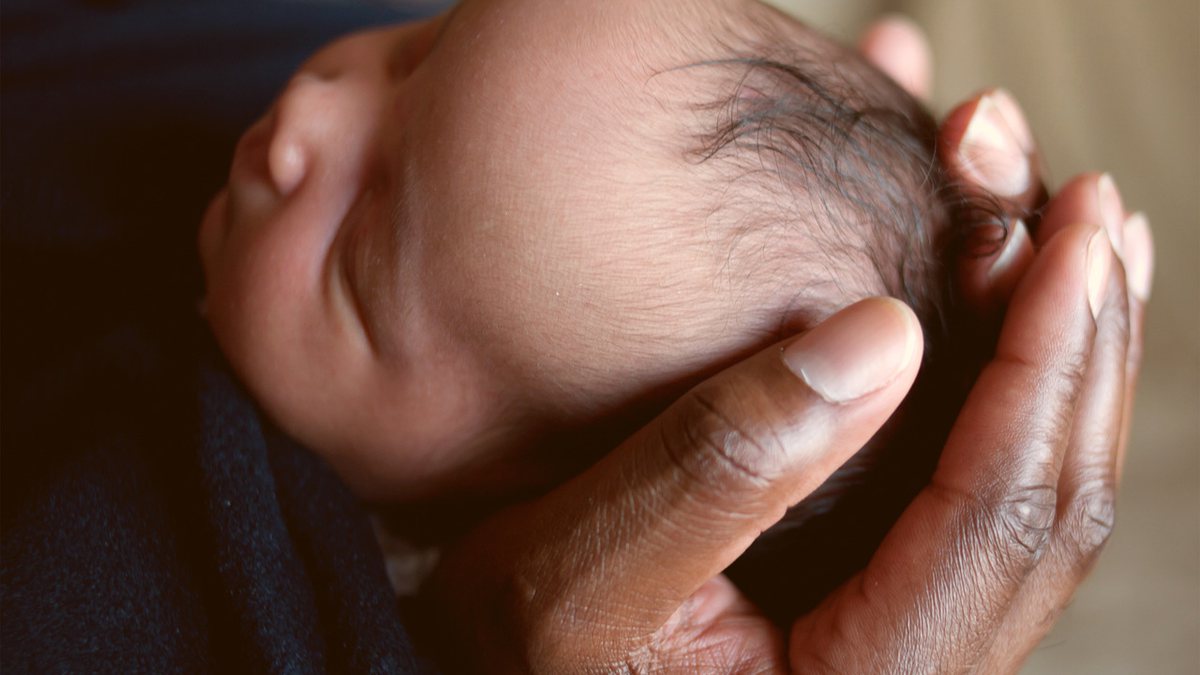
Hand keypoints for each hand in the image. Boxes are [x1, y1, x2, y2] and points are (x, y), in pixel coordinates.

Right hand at [416, 20, 1152, 673]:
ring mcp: (911, 642)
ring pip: (1040, 496)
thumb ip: (718, 468)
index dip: (1040, 364)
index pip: (996, 515)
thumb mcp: (574, 575)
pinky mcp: (887, 602)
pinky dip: (1019, 390)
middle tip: (1094, 214)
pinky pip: (989, 494)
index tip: (1068, 236)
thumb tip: (885, 332)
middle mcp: (917, 674)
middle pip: (1053, 503)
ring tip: (1083, 246)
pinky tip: (1023, 316)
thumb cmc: (519, 655)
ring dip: (1068, 360)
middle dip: (1082, 347)